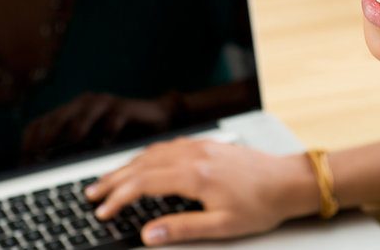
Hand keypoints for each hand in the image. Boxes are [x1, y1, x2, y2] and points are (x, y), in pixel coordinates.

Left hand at [22, 92, 174, 159]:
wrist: (158, 116)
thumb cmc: (122, 135)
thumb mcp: (92, 142)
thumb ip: (72, 154)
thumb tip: (44, 176)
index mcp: (70, 113)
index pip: (39, 126)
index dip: (29, 144)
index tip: (26, 165)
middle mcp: (83, 105)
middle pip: (55, 119)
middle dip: (46, 140)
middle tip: (41, 161)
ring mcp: (104, 103)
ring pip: (81, 117)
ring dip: (74, 133)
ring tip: (67, 151)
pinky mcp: (125, 107)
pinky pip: (113, 119)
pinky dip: (106, 132)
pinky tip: (104, 146)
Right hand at [84, 138, 317, 245]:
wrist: (288, 181)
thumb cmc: (261, 204)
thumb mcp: (222, 226)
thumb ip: (182, 229)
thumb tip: (149, 234)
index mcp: (194, 175)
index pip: (143, 183)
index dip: (118, 198)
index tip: (102, 211)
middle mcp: (193, 156)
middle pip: (141, 165)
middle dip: (112, 180)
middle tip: (91, 195)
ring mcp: (199, 147)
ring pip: (151, 153)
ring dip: (126, 166)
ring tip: (107, 181)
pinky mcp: (206, 145)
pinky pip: (167, 147)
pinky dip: (146, 156)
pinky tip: (140, 163)